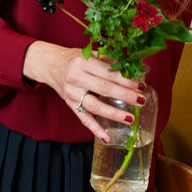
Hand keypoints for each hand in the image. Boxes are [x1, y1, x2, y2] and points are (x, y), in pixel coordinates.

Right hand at [22, 41, 146, 141]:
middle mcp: (76, 78)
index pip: (108, 73)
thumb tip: (134, 69)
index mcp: (83, 62)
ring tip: (130, 118)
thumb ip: (109, 60)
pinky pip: (84, 119)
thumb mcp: (89, 53)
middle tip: (142, 100)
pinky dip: (95, 130)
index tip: (141, 85)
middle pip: (104, 89)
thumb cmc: (74, 58)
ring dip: (114, 114)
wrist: (50, 64)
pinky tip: (107, 138)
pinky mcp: (70, 105)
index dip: (126, 80)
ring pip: (95, 106)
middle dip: (125, 96)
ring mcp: (72, 93)